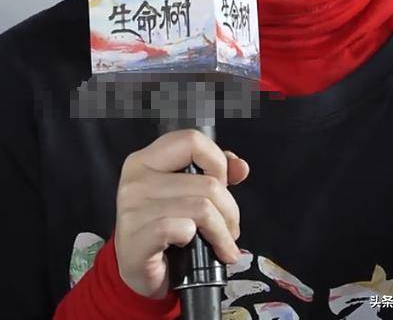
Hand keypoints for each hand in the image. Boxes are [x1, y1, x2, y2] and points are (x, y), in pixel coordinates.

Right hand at [114, 128, 249, 298]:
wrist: (136, 271)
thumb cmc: (164, 226)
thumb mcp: (186, 193)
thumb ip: (214, 173)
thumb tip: (240, 167)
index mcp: (145, 159)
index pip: (191, 140)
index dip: (217, 160)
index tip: (223, 183)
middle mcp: (135, 179)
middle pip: (206, 182)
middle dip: (229, 209)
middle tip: (230, 227)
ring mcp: (133, 209)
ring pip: (202, 208)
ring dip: (221, 231)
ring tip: (223, 243)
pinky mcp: (137, 238)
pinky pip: (184, 229)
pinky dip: (198, 240)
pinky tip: (194, 248)